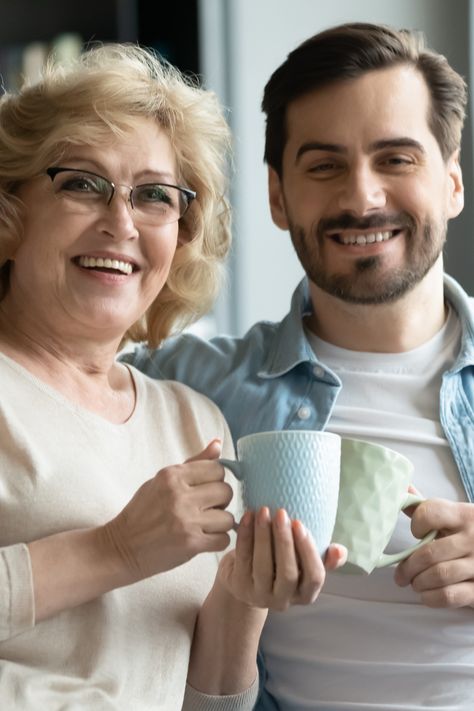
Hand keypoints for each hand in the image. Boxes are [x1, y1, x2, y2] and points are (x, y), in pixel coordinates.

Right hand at [101, 440, 234, 583]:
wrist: (121, 547)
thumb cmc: (142, 512)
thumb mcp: (161, 481)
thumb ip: (193, 463)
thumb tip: (218, 443)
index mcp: (172, 475)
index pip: (218, 468)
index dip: (216, 480)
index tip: (206, 490)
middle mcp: (179, 495)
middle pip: (226, 491)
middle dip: (221, 501)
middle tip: (205, 509)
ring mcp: (185, 520)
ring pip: (228, 518)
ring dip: (220, 524)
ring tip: (203, 525)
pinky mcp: (190, 544)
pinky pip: (223, 539)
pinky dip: (217, 541)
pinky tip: (203, 539)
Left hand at [217, 506, 346, 611]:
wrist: (246, 578)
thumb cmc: (282, 564)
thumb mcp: (305, 564)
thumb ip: (325, 558)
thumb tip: (339, 550)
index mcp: (306, 594)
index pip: (314, 577)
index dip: (309, 552)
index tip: (300, 524)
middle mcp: (283, 600)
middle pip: (288, 573)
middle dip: (285, 541)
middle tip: (281, 513)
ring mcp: (259, 595)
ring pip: (263, 566)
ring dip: (263, 535)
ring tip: (263, 511)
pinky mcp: (239, 586)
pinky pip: (243, 558)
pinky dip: (245, 535)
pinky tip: (248, 516)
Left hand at [394, 498, 473, 607]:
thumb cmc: (468, 534)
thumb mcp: (453, 517)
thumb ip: (425, 506)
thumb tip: (400, 486)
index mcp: (464, 515)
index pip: (430, 513)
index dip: (415, 524)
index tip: (415, 533)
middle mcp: (473, 538)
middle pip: (429, 552)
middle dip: (408, 566)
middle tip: (400, 574)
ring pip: (438, 575)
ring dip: (418, 582)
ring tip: (414, 583)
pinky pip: (450, 596)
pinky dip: (431, 598)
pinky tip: (427, 594)